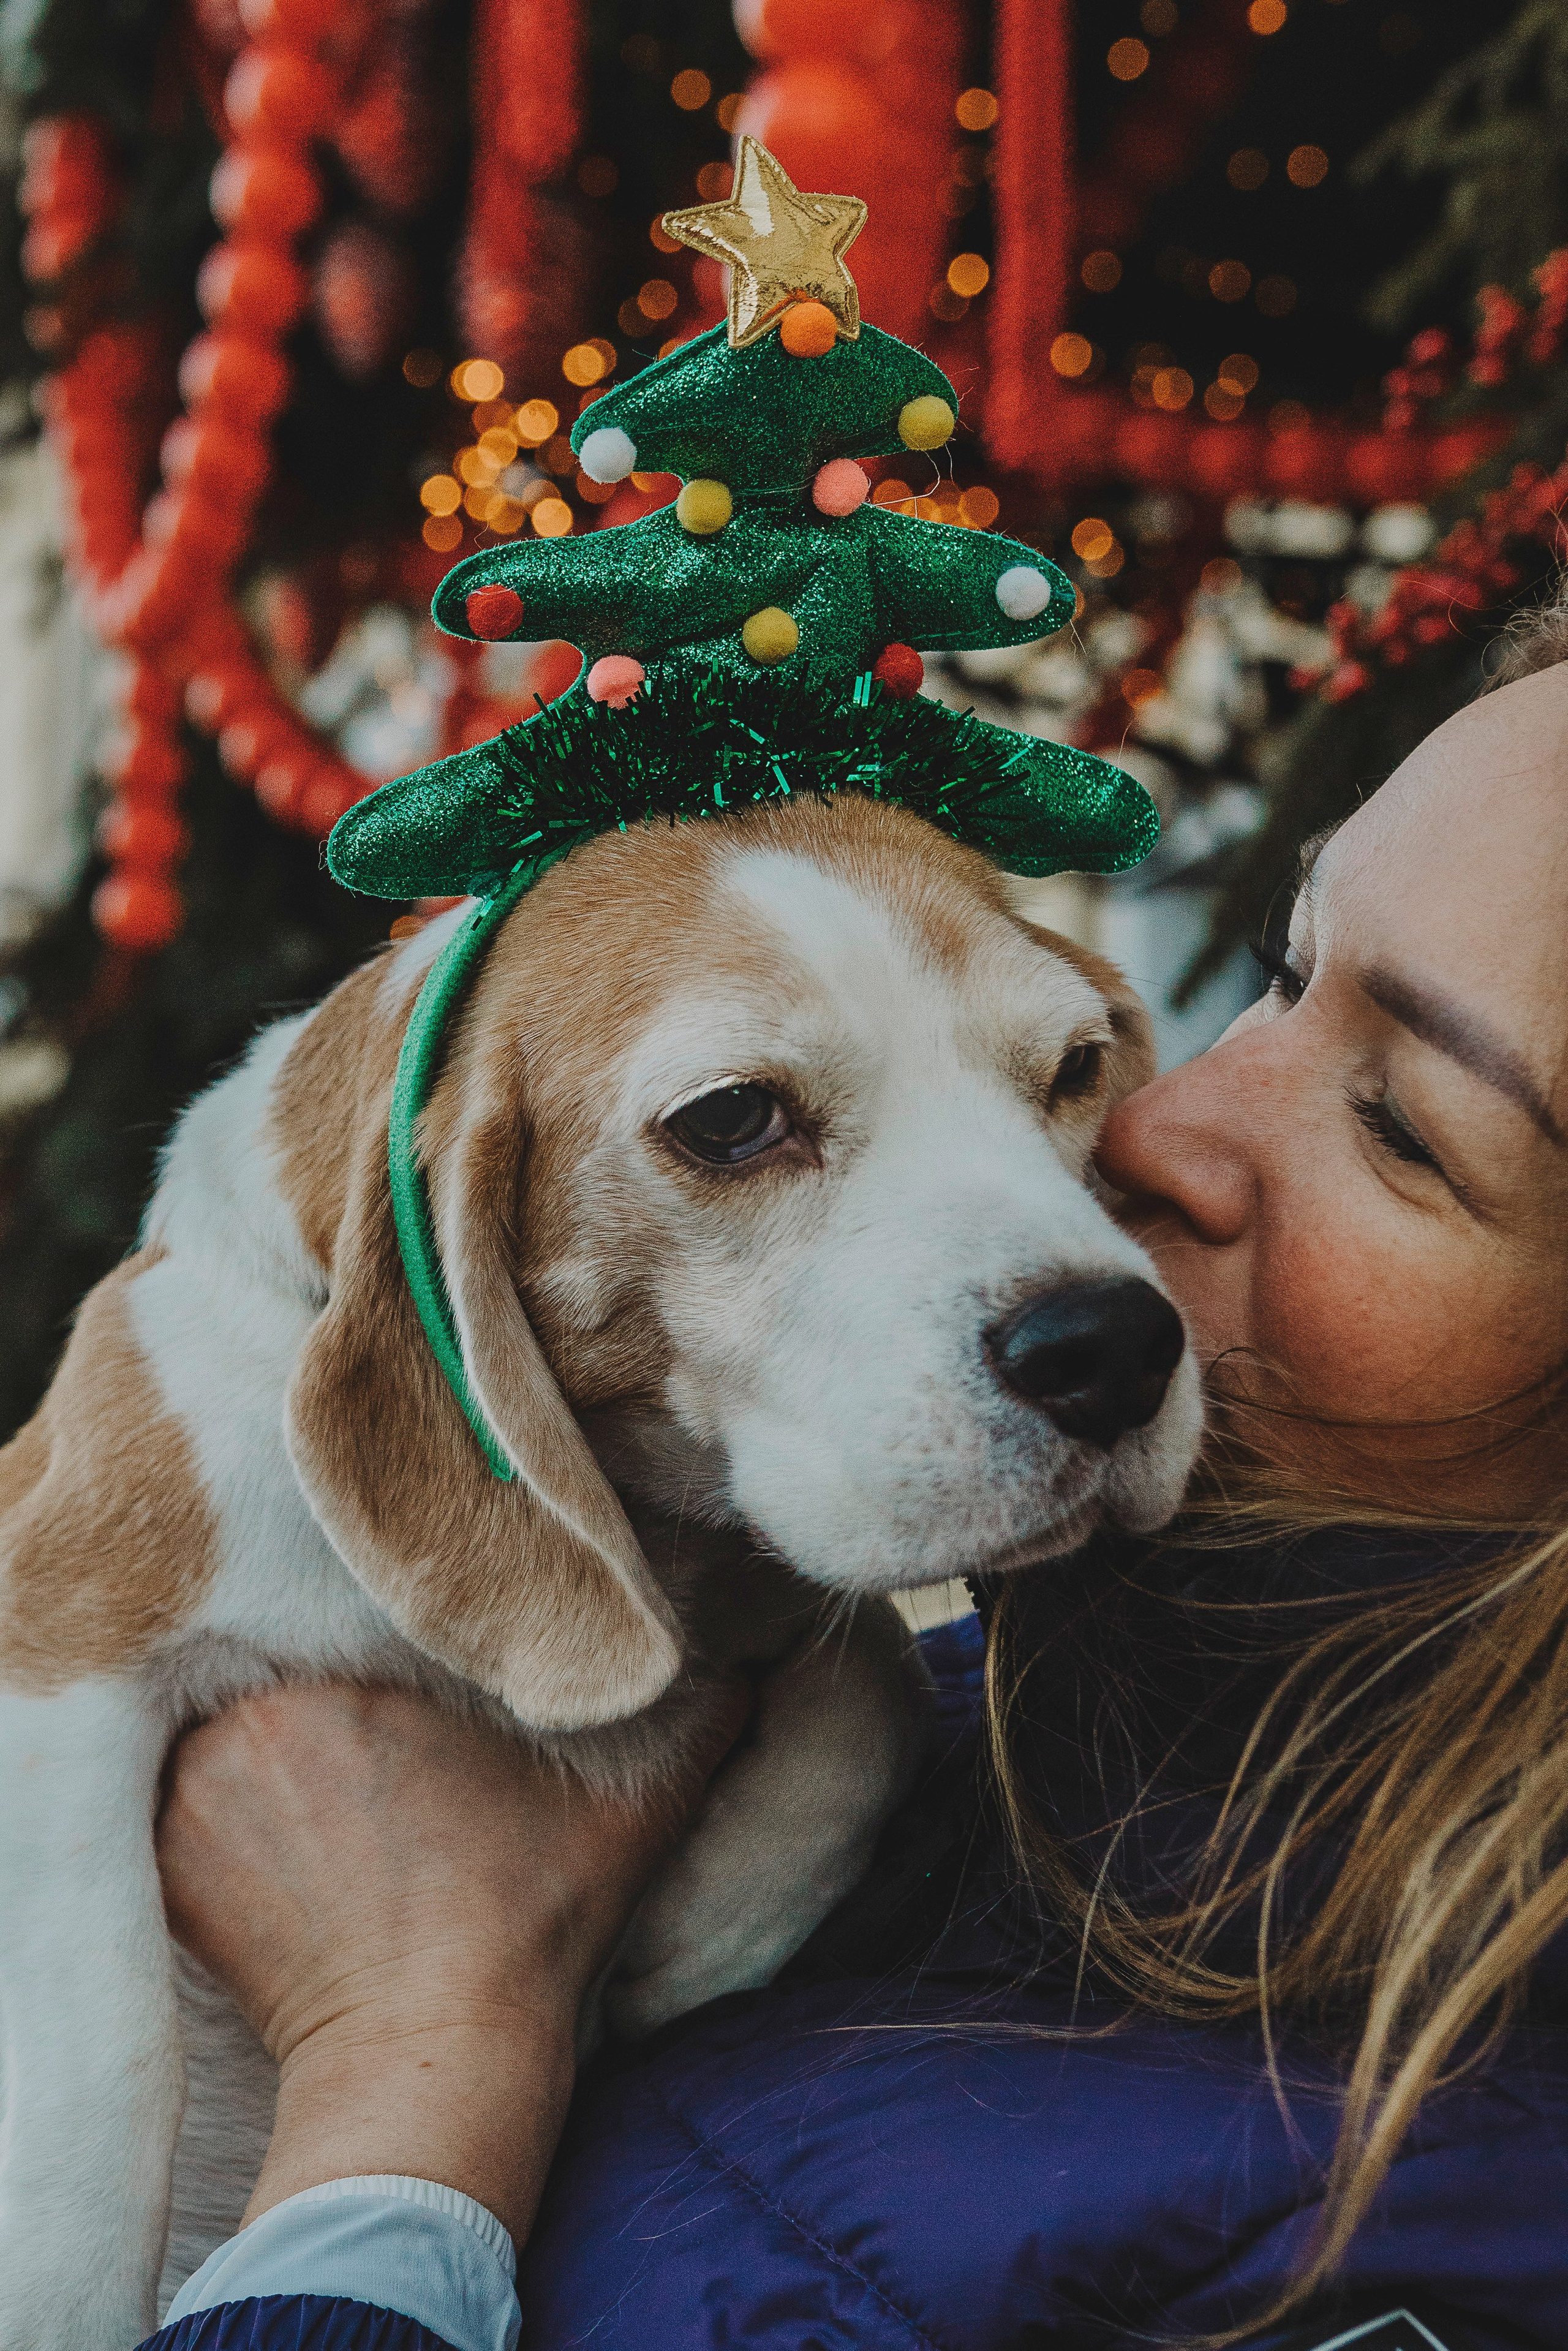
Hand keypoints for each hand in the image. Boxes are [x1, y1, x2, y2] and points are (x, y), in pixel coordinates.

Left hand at [157, 1681, 744, 2242]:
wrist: (433, 2058)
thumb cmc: (527, 1922)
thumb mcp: (627, 1809)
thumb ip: (693, 1715)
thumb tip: (748, 1657)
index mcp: (356, 1673)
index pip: (349, 1602)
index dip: (378, 1623)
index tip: (410, 1661)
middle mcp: (256, 1717)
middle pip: (281, 1657)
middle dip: (317, 1680)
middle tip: (369, 1723)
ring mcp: (196, 1791)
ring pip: (226, 1722)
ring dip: (262, 1741)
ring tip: (319, 1777)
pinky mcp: (166, 1862)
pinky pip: (175, 1795)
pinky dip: (217, 1807)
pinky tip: (274, 1830)